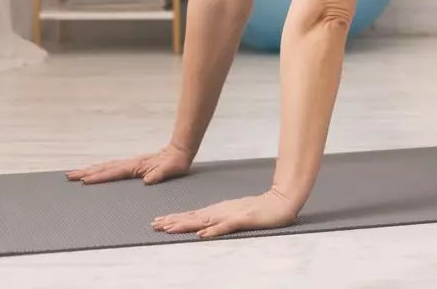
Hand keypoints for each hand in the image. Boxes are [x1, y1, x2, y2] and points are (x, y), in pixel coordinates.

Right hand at [65, 143, 192, 185]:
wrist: (180, 151)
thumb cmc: (176, 163)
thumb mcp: (171, 170)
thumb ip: (159, 174)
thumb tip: (148, 180)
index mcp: (137, 166)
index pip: (114, 172)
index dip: (99, 177)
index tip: (84, 180)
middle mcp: (130, 164)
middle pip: (104, 167)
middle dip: (86, 172)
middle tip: (69, 175)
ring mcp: (130, 163)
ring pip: (106, 166)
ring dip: (90, 170)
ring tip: (75, 174)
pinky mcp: (132, 166)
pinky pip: (112, 168)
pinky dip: (100, 169)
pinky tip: (94, 172)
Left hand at [151, 188, 299, 238]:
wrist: (282, 201)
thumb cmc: (260, 210)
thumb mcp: (237, 215)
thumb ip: (221, 221)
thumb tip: (203, 228)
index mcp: (219, 211)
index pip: (193, 216)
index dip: (175, 219)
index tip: (159, 222)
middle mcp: (222, 211)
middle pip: (194, 217)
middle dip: (173, 221)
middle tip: (155, 224)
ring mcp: (232, 215)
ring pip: (204, 221)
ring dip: (186, 225)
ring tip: (169, 228)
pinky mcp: (243, 220)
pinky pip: (226, 226)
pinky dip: (214, 230)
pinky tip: (203, 235)